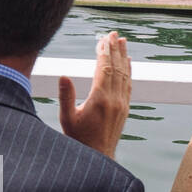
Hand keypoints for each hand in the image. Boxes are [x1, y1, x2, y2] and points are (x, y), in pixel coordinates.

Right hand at [59, 31, 130, 158]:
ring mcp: (122, 104)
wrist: (98, 157)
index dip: (104, 52)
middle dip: (115, 49)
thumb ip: (65, 96)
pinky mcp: (124, 109)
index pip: (104, 69)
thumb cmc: (79, 139)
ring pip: (125, 75)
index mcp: (100, 99)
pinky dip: (128, 71)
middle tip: (114, 33)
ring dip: (124, 57)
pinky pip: (129, 85)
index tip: (103, 38)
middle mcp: (114, 100)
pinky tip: (128, 63)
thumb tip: (63, 75)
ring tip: (123, 42)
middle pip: (116, 68)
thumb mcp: (67, 118)